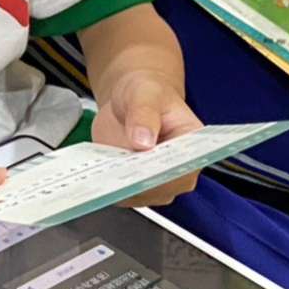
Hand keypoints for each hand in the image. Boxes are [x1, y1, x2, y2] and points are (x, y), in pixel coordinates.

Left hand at [92, 68, 204, 206]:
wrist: (129, 100)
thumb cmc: (146, 94)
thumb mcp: (145, 94)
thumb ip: (144, 114)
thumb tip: (143, 141)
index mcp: (194, 146)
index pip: (184, 168)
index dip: (165, 174)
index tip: (144, 170)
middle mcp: (177, 170)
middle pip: (160, 188)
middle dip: (137, 183)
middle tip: (115, 173)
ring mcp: (154, 182)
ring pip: (137, 195)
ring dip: (118, 187)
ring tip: (101, 172)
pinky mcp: (131, 185)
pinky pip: (117, 193)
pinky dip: (105, 185)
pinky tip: (94, 173)